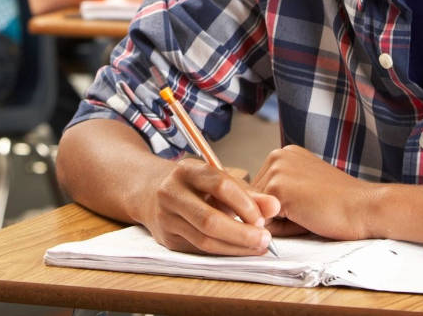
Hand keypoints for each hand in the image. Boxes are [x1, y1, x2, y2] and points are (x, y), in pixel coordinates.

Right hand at [134, 157, 280, 254]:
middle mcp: (171, 192)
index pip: (220, 185)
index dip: (244, 203)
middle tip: (265, 239)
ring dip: (234, 246)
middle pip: (209, 219)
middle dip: (241, 233)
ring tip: (257, 247)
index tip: (263, 218)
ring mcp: (166, 217)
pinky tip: (239, 250)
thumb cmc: (192, 185)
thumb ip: (247, 193)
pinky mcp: (166, 238)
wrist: (148, 191)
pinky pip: (198, 249)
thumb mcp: (216, 180)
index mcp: (187, 170)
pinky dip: (222, 252)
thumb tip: (274, 207)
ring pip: (203, 239)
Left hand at [252, 145, 375, 240]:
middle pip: (256, 201)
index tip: (310, 203)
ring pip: (258, 212)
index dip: (280, 210)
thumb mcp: (302, 193)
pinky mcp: (277, 187)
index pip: (261, 192)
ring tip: (309, 213)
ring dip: (279, 223)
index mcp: (284, 155)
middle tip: (311, 209)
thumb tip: (244, 215)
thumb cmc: (338, 206)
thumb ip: (273, 199)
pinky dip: (283, 229)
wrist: (365, 208)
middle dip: (276, 216)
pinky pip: (264, 221)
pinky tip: (307, 217)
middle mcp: (277, 155)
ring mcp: (276, 169)